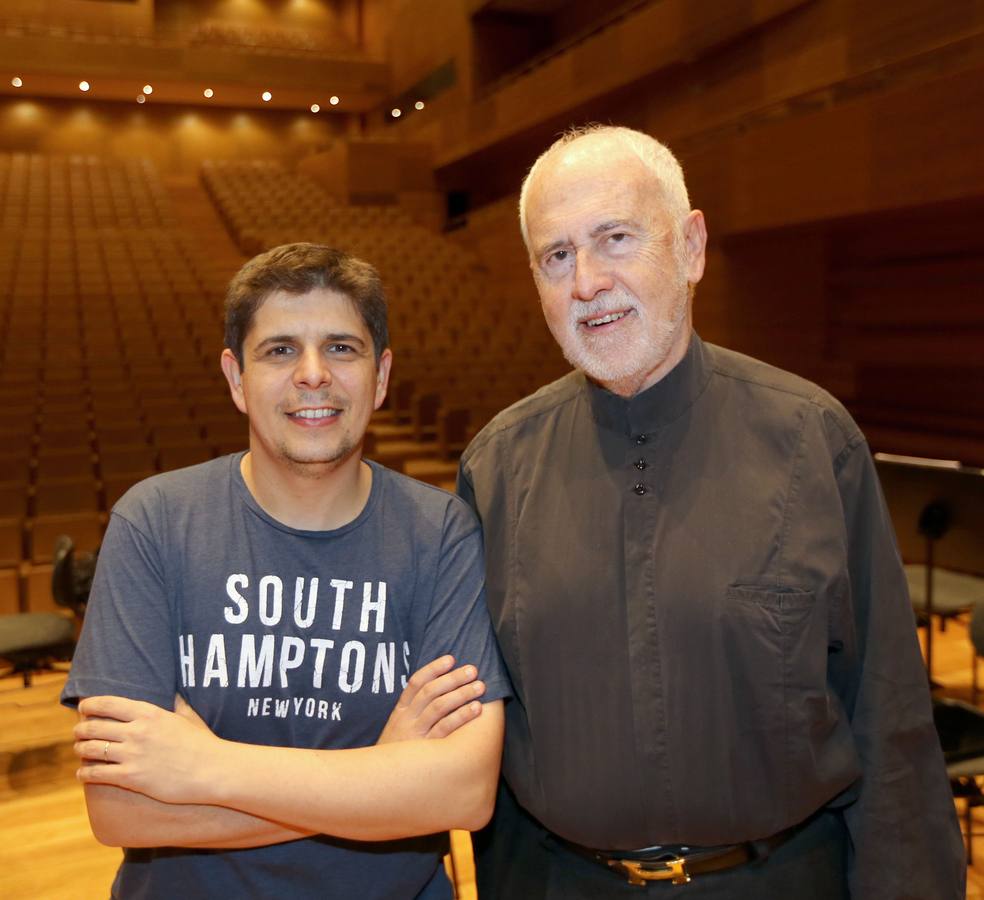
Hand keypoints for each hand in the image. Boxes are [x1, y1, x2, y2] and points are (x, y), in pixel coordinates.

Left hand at [74, 696, 220, 804]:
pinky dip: (85, 773)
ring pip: (91, 750)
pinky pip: (97, 774)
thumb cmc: (203, 744)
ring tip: (79, 750)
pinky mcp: (131, 777)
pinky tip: (82, 774)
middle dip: (81, 729)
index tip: (83, 707)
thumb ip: (178, 704)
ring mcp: (132, 755)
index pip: (109, 704)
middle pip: (94, 726)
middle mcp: (137, 731)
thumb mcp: (190, 718)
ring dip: (80, 749)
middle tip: (78, 731)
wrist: (212, 771)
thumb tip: (175, 694)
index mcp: (150, 713)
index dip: (91, 705)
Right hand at [377, 655, 485, 743]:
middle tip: (473, 670)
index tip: (451, 659)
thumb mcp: (398, 728)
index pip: (416, 683)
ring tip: (480, 687)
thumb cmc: (397, 752)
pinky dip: (461, 716)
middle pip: (431, 691)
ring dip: (461, 694)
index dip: (433, 669)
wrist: (380, 782)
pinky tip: (476, 709)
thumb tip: (440, 689)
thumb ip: (414, 710)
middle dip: (453, 678)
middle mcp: (407, 719)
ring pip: (439, 707)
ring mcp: (416, 734)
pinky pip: (445, 729)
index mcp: (400, 711)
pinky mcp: (425, 751)